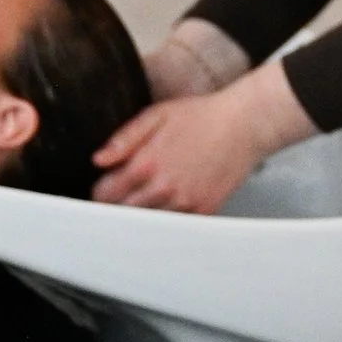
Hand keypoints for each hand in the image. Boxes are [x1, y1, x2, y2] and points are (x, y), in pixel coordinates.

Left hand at [92, 73, 289, 213]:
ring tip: (149, 197)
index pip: (105, 195)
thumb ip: (123, 139)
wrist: (243, 125)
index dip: (101, 191)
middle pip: (123, 214)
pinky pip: (175, 226)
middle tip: (124, 195)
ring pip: (147, 224)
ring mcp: (185, 203)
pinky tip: (171, 202)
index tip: (106, 187)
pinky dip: (168, 219)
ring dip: (142, 214)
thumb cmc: (202, 117)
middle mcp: (164, 188)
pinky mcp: (203, 211)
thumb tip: (98, 160)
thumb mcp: (156, 115)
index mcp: (146, 164)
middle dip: (118, 205)